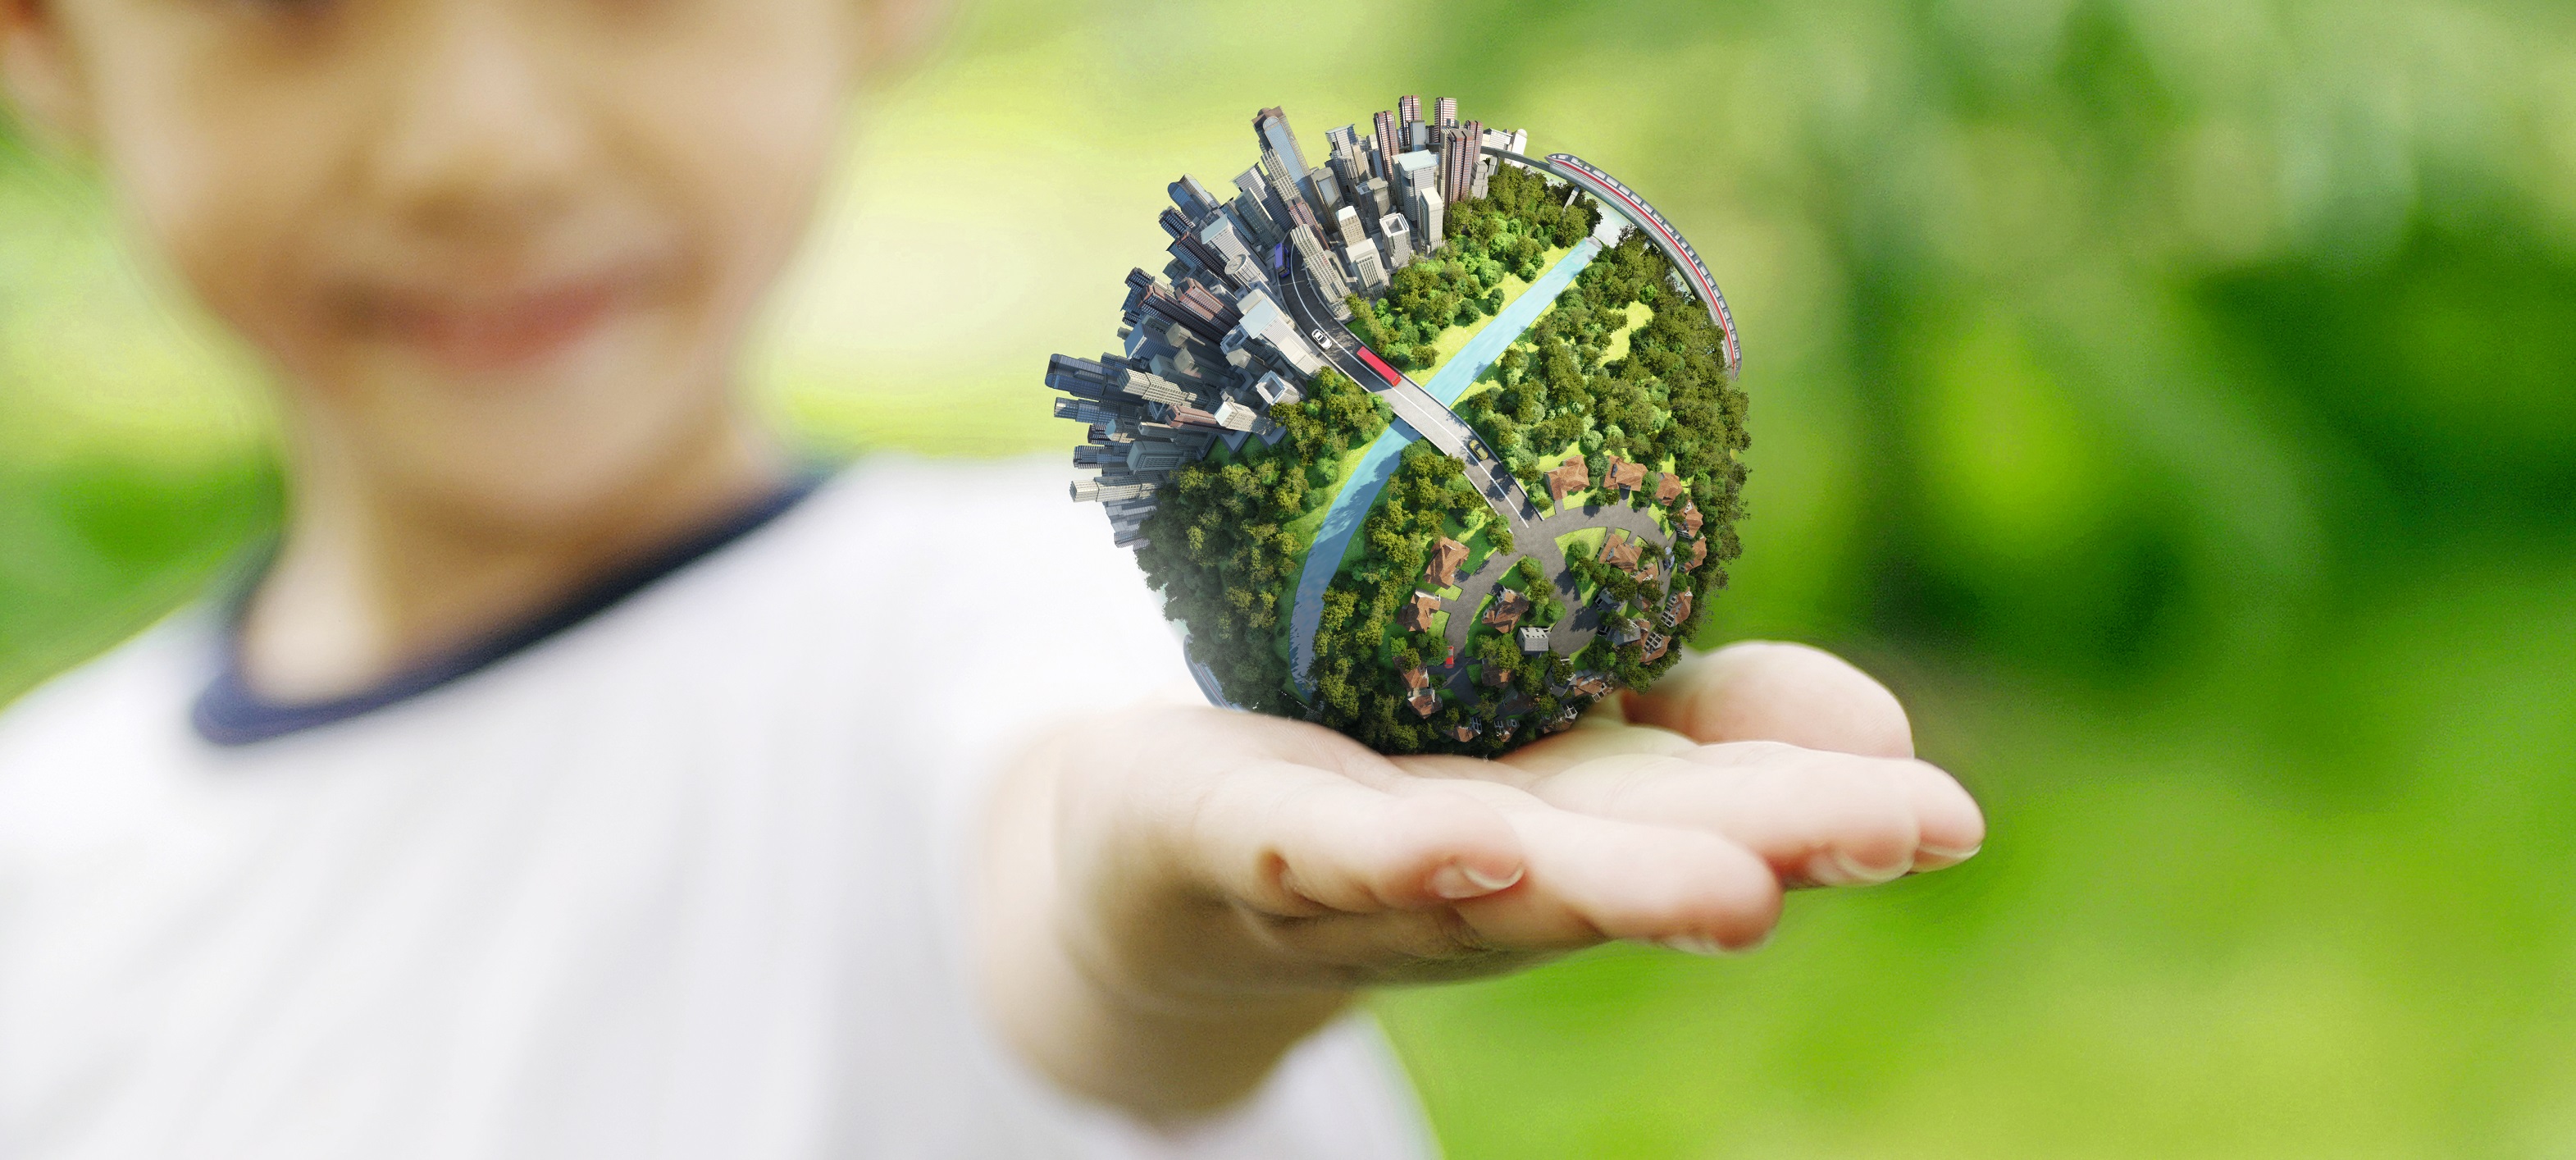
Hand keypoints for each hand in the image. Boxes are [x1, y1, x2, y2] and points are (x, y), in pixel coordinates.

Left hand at [979, 641, 1984, 1117]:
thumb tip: (1884, 714)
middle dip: (1758, 847)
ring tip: (1727, 884)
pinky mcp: (1223, 839)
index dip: (1835, 812)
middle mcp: (1480, 866)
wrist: (1139, 859)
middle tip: (1896, 835)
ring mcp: (1350, 869)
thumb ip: (1705, 715)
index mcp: (1570, 819)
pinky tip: (1467, 842)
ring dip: (1604, 880)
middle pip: (1619, 860)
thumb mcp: (1555, 732)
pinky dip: (1381, 853)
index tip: (1949, 811)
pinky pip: (1301, 850)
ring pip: (1483, 876)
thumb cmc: (1382, 782)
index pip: (1716, 807)